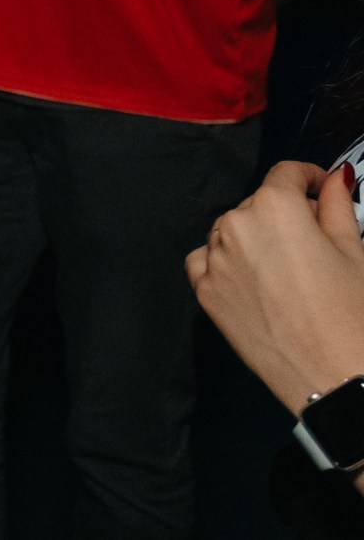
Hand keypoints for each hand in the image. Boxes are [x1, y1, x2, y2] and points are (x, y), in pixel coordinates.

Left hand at [188, 159, 363, 415]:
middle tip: (317, 240)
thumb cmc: (353, 316)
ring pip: (231, 231)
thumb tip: (335, 178)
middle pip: (258, 204)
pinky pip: (206, 260)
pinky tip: (255, 279)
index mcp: (274, 209)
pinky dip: (225, 261)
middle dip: (286, 214)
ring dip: (255, 237)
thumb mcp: (354, 251)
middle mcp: (234, 226)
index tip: (321, 188)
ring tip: (289, 268)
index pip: (285, 173)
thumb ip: (337, 206)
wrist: (336, 380)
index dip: (308, 177)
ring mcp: (214, 260)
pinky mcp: (204, 293)